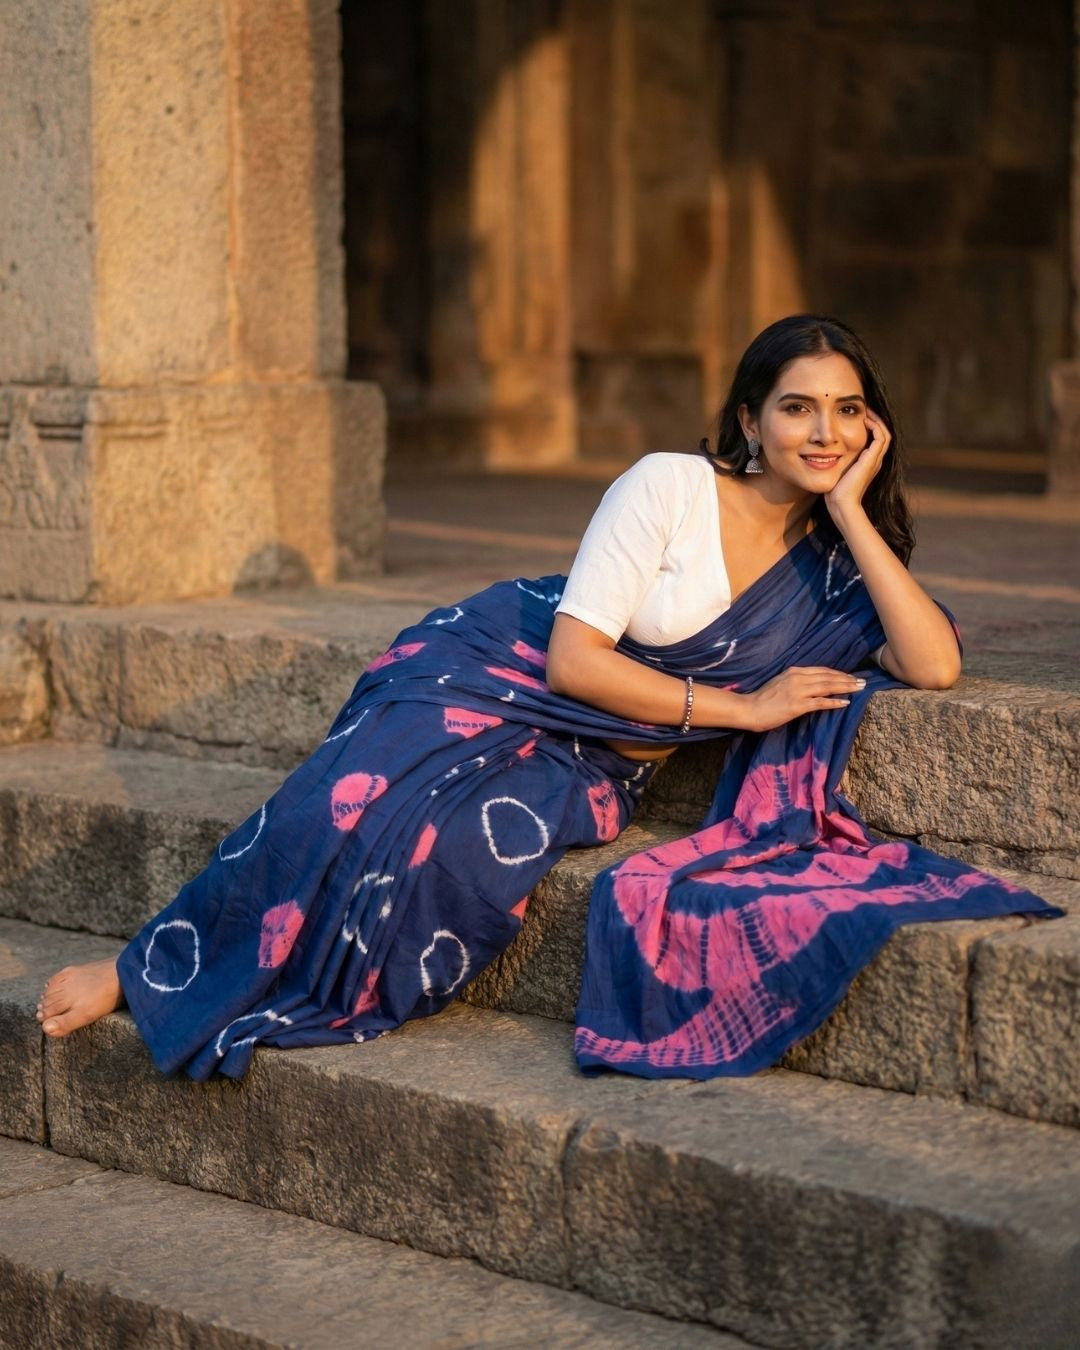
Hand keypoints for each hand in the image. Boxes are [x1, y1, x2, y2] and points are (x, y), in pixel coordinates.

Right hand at [738, 666, 864, 732]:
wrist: (749, 709)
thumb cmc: (763, 698)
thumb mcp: (780, 683)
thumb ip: (796, 681)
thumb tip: (812, 685)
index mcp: (794, 672)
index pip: (822, 670)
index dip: (838, 673)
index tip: (850, 676)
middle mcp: (797, 678)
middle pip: (828, 677)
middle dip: (847, 679)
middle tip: (862, 681)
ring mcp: (797, 691)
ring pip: (827, 687)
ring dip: (845, 687)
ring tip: (858, 689)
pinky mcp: (796, 705)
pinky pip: (820, 702)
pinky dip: (834, 702)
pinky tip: (845, 702)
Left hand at [824, 410, 889, 521]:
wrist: (841, 504)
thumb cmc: (834, 492)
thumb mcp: (835, 471)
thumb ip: (834, 461)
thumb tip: (820, 453)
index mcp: (868, 463)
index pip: (875, 440)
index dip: (870, 427)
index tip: (858, 417)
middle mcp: (875, 461)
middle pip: (882, 434)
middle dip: (874, 420)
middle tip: (865, 409)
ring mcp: (875, 460)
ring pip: (884, 433)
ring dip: (876, 420)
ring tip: (866, 410)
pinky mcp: (872, 459)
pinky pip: (881, 436)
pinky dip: (875, 426)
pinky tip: (864, 419)